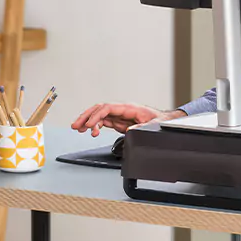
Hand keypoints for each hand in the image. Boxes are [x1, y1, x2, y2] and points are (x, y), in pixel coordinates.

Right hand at [71, 103, 185, 135]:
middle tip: (76, 125)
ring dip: (88, 121)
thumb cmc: (159, 120)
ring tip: (78, 128)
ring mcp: (120, 115)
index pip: (108, 108)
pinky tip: (91, 132)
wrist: (164, 121)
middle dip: (87, 116)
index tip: (90, 126)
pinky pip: (104, 121)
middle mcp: (122, 109)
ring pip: (100, 115)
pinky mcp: (119, 121)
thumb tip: (129, 130)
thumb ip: (141, 127)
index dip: (97, 116)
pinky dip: (96, 126)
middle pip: (100, 109)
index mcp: (129, 108)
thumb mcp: (152, 124)